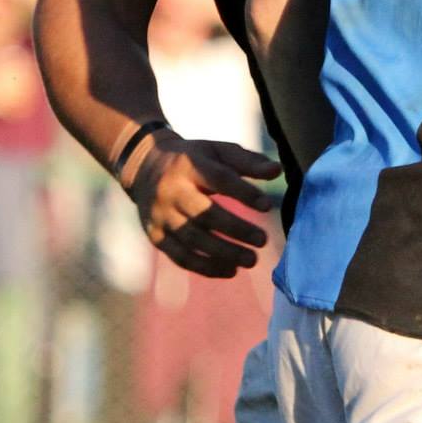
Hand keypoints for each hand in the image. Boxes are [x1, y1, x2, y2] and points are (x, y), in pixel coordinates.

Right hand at [122, 128, 278, 277]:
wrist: (144, 168)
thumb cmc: (195, 159)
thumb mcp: (218, 151)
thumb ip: (248, 161)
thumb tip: (277, 171)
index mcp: (189, 166)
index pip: (219, 179)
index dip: (243, 193)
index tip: (267, 206)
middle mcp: (171, 192)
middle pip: (204, 214)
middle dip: (236, 229)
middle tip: (263, 240)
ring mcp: (160, 216)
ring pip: (193, 240)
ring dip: (224, 253)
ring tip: (252, 260)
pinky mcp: (156, 236)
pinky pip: (181, 256)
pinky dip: (206, 267)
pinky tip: (231, 270)